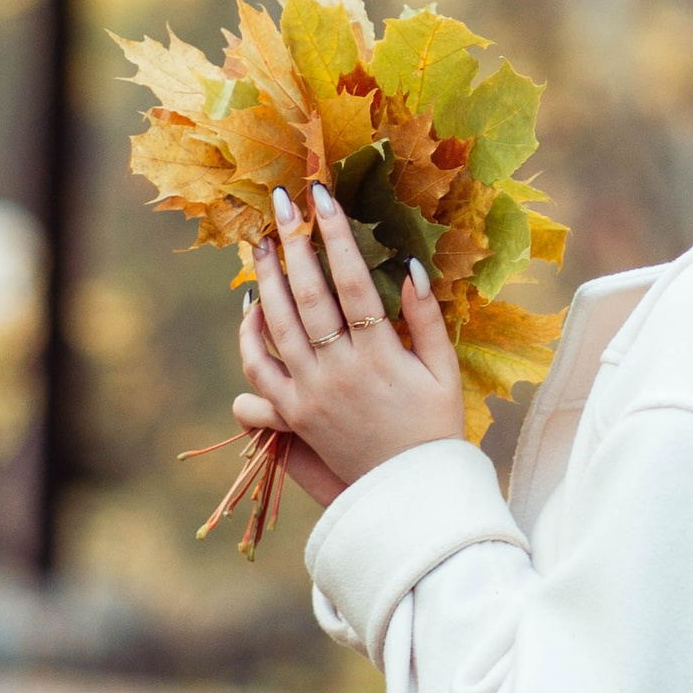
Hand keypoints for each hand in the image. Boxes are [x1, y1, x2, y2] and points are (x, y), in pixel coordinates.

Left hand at [233, 180, 465, 505]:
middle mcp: (339, 372)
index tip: (322, 197)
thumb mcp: (444, 371)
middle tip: (281, 203)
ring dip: (267, 278)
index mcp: (380, 355)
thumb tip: (410, 265)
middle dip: (293, 243)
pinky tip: (251, 305)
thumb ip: (426, 319)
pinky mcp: (293, 416)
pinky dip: (249, 336)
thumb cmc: (435, 428)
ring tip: (262, 242)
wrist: (409, 495)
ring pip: (277, 326)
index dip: (336, 235)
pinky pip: (259, 369)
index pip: (352, 281)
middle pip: (307, 295)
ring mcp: (310, 394)